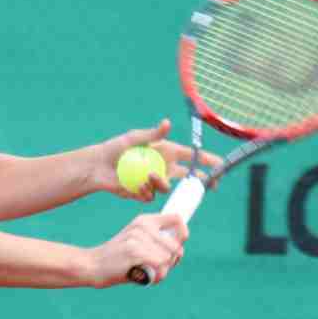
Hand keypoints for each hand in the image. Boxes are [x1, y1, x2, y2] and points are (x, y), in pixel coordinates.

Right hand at [88, 206, 187, 287]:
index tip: (177, 248)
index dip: (183, 234)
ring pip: (168, 259)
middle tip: (156, 268)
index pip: (177, 219)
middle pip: (176, 246)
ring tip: (146, 273)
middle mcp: (143, 226)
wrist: (92, 265)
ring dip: (162, 272)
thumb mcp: (136, 241)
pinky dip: (155, 276)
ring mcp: (138, 238)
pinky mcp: (134, 251)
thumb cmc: (118, 258)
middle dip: (171, 262)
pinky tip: (143, 277)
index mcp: (144, 220)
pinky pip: (160, 266)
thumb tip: (179, 249)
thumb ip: (156, 241)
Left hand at [97, 119, 220, 201]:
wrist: (97, 167)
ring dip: (160, 183)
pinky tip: (135, 185)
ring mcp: (154, 182)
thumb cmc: (114, 148)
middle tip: (209, 185)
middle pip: (188, 177)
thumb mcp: (133, 138)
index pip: (191, 156)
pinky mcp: (143, 193)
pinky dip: (145, 191)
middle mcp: (163, 167)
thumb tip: (167, 123)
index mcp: (165, 152)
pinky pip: (151, 196)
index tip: (220, 164)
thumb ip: (152, 134)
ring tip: (146, 176)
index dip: (207, 160)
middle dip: (200, 182)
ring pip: (167, 188)